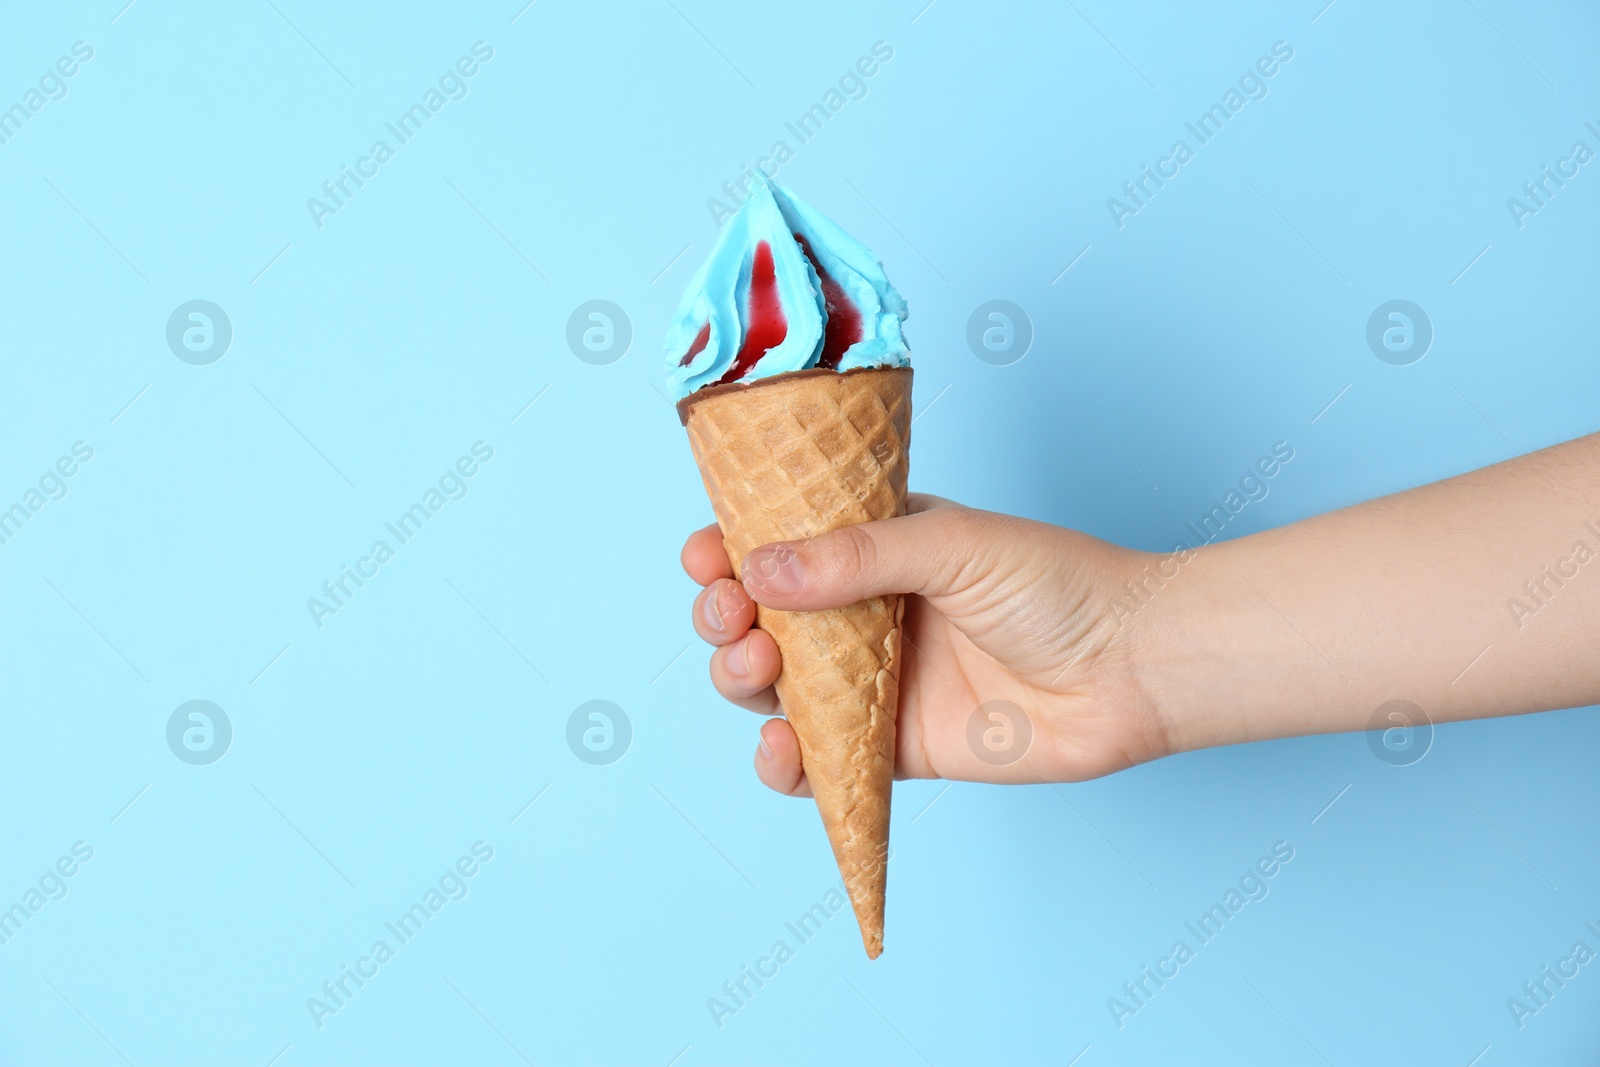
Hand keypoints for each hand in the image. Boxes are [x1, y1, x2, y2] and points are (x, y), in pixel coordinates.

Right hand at [680, 494, 1172, 796]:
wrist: (1130, 669)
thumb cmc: (1059, 585)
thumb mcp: (952, 546)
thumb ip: (856, 557)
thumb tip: (759, 569)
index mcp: (874, 549)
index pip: (780, 546)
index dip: (731, 550)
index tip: (709, 555)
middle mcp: (864, 615)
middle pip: (759, 620)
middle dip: (723, 616)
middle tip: (732, 617)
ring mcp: (874, 685)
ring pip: (774, 690)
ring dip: (739, 679)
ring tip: (756, 666)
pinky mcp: (893, 751)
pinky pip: (820, 763)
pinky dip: (784, 764)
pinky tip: (780, 749)